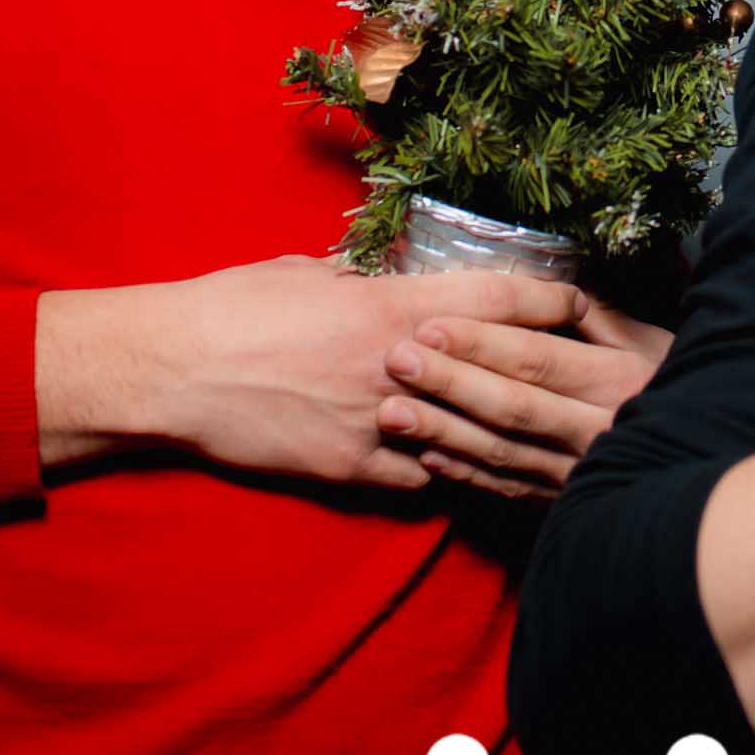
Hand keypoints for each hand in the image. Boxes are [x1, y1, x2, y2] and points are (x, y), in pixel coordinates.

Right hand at [48, 255, 589, 491]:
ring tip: (537, 429)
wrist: (173, 370)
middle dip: (543, 372)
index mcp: (393, 308)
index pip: (501, 303)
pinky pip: (422, 480)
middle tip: (580, 374)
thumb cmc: (234, 307)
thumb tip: (393, 277)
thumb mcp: (309, 274)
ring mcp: (379, 425)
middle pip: (500, 373)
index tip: (581, 303)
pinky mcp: (353, 470)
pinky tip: (458, 468)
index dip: (552, 303)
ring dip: (499, 431)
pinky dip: (442, 472)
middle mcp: (399, 367)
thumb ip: (364, 280)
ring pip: (470, 437)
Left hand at [378, 295, 672, 500]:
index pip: (537, 359)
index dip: (481, 343)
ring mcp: (582, 473)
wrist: (701, 458)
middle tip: (396, 361)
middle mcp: (600, 430)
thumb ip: (594, 317)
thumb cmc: (670, 383)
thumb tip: (544, 290)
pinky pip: (510, 490)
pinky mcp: (567, 503)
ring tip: (393, 413)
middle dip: (450, 383)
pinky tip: (427, 458)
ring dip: (444, 433)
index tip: (428, 326)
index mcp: (619, 381)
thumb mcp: (647, 342)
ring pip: (503, 453)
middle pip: (512, 405)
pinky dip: (467, 476)